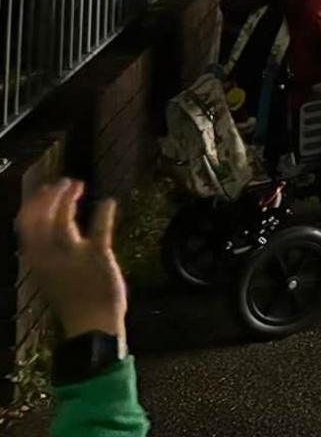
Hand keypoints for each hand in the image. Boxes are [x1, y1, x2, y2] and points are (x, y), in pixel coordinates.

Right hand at [15, 180, 125, 340]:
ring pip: (64, 220)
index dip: (34, 204)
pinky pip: (99, 230)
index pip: (26, 225)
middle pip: (41, 218)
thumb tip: (50, 228)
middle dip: (50, 196)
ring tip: (79, 186)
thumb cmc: (74, 299)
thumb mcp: (51, 274)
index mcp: (37, 261)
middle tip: (65, 183)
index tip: (44, 190)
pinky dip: (103, 214)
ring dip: (69, 199)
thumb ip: (48, 252)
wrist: (91, 324)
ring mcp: (72, 256)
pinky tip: (108, 202)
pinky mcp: (98, 257)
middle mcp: (49, 256)